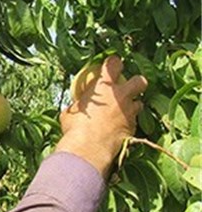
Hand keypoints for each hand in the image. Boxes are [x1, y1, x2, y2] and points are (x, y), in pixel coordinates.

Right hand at [55, 55, 147, 176]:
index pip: (114, 64)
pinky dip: (128, 123)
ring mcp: (129, 112)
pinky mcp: (133, 128)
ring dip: (133, 105)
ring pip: (140, 103)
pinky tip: (118, 129)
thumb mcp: (71, 111)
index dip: (113, 63)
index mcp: (104, 86)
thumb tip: (77, 106)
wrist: (89, 148)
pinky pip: (134, 122)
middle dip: (136, 82)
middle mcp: (121, 95)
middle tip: (128, 88)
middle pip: (139, 81)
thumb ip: (79, 104)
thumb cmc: (76, 127)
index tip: (111, 65)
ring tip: (123, 111)